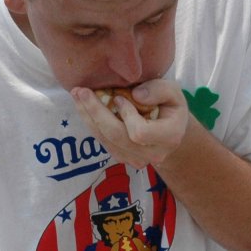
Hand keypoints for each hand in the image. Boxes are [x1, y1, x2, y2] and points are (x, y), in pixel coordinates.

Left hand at [71, 79, 188, 168]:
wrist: (171, 129)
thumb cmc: (171, 106)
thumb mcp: (173, 91)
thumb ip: (159, 90)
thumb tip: (136, 95)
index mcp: (170, 136)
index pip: (140, 132)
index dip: (126, 115)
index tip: (119, 97)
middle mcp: (154, 153)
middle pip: (117, 137)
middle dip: (97, 113)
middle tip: (81, 91)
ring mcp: (138, 159)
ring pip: (107, 141)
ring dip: (88, 117)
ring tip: (77, 95)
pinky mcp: (124, 158)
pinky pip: (104, 143)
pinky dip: (92, 124)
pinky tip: (84, 108)